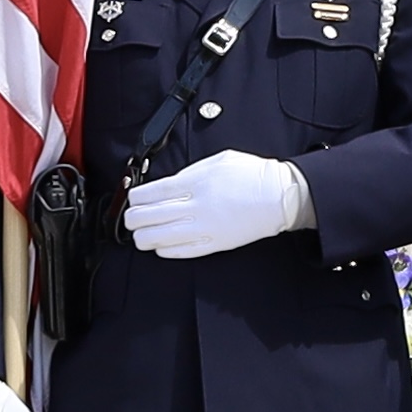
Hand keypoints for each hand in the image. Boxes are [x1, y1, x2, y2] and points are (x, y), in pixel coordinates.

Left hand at [122, 149, 310, 257]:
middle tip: (132, 218)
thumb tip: (168, 183)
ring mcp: (203, 228)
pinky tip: (159, 246)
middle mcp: (196, 206)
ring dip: (143, 237)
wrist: (279, 197)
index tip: (133, 199)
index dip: (135, 198)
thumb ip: (190, 172)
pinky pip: (179, 251)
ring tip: (141, 234)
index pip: (151, 193)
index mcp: (195, 182)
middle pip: (147, 217)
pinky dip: (163, 250)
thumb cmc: (252, 175)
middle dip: (132, 218)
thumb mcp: (218, 160)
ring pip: (158, 238)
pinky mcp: (213, 244)